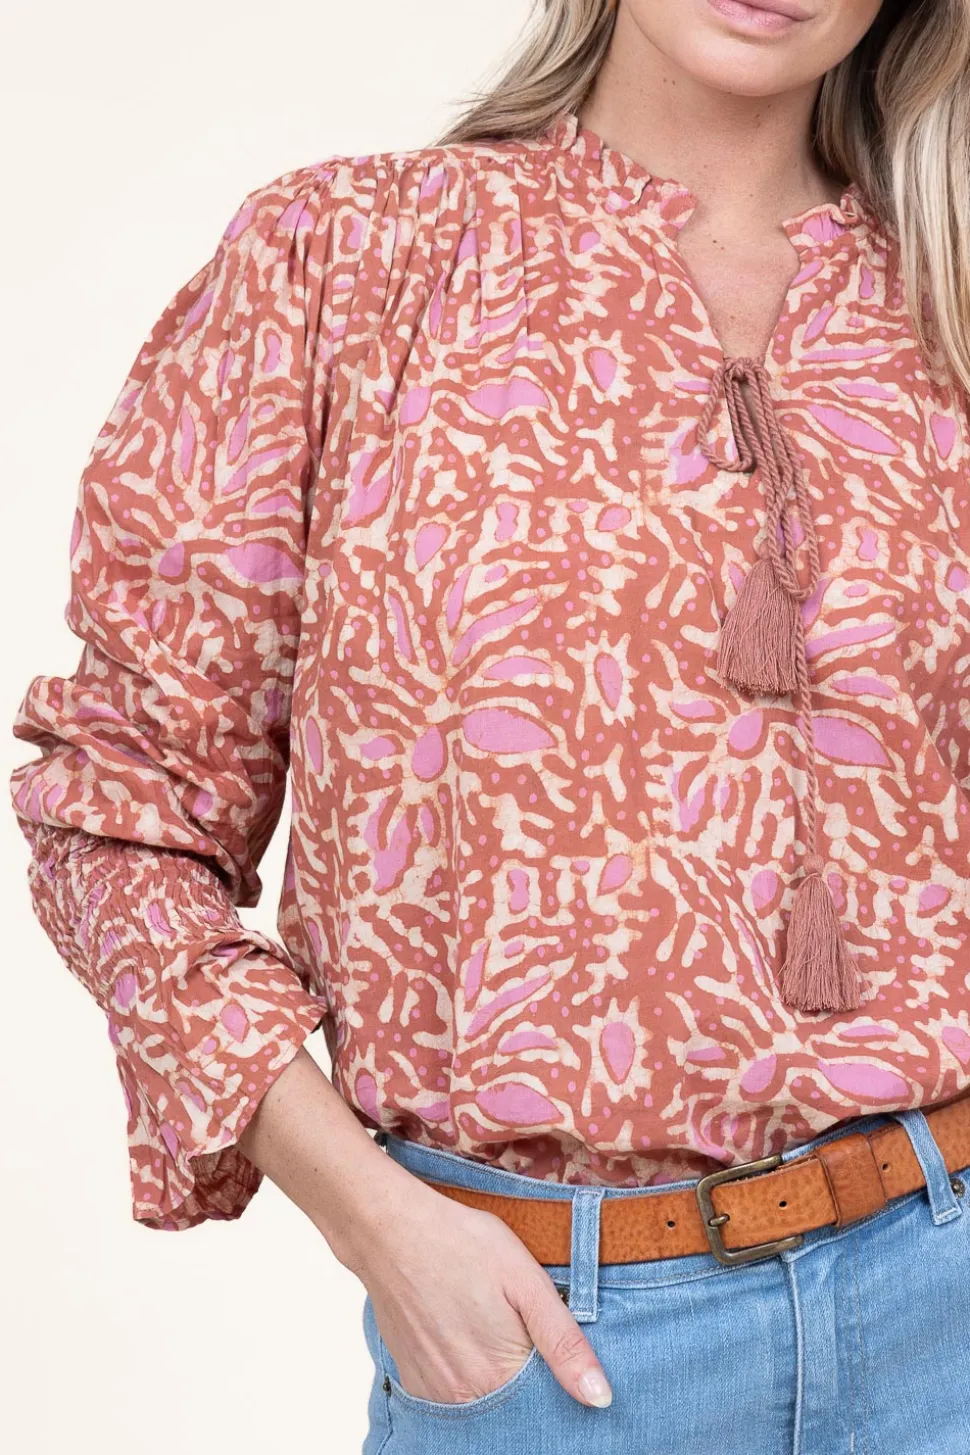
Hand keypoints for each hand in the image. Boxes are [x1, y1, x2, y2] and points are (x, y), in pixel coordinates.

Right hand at [236, 1047, 611, 1407]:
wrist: (388, 1228)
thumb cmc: (460, 1242)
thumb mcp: (525, 1279)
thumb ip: (563, 1341)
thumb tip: (601, 1397)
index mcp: (499, 1374)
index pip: (547, 1403)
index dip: (558, 1377)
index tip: (550, 1344)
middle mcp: (464, 1396)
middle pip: (514, 1406)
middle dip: (527, 1377)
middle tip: (517, 1326)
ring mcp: (433, 1392)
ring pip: (483, 1401)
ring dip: (495, 1376)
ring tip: (490, 1324)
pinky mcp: (411, 1380)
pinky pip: (452, 1393)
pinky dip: (466, 1374)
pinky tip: (465, 1333)